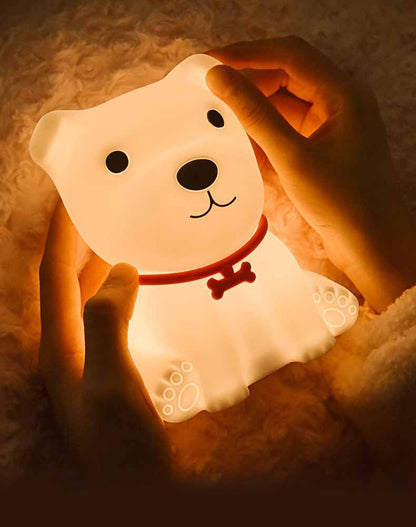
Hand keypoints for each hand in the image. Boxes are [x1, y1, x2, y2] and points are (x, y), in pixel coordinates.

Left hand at [39, 200, 170, 482]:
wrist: (144, 492)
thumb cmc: (124, 450)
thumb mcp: (110, 387)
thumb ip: (107, 325)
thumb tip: (121, 268)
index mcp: (63, 345)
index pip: (55, 272)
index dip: (63, 230)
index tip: (76, 190)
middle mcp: (75, 345)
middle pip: (72, 278)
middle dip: (82, 237)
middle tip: (106, 203)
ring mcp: (99, 356)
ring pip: (97, 294)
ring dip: (106, 261)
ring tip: (127, 230)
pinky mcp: (123, 365)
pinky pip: (121, 314)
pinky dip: (131, 290)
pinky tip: (150, 283)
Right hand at [206, 36, 415, 311]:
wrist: (372, 245)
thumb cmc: (340, 202)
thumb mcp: (292, 157)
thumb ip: (254, 114)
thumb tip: (218, 77)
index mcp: (342, 92)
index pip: (289, 54)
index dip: (246, 53)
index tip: (209, 62)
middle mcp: (341, 100)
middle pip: (288, 73)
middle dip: (249, 77)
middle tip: (210, 89)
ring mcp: (334, 122)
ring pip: (287, 99)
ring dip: (255, 102)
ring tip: (220, 110)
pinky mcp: (326, 144)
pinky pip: (290, 123)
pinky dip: (266, 125)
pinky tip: (242, 133)